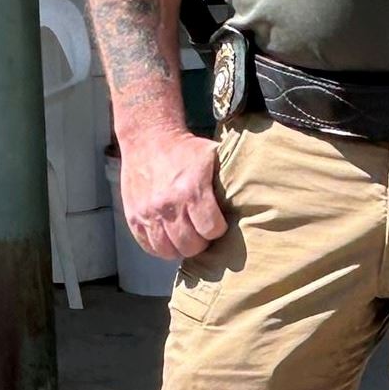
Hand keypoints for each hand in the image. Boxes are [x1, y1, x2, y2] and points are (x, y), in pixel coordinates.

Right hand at [119, 127, 227, 259]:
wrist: (148, 139)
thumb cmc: (186, 150)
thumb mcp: (213, 156)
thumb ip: (228, 179)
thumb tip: (254, 195)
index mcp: (192, 190)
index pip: (211, 229)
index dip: (218, 230)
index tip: (218, 224)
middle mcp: (168, 205)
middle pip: (190, 245)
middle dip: (201, 242)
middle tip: (203, 234)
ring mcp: (148, 213)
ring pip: (168, 251)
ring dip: (181, 248)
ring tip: (187, 237)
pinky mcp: (133, 216)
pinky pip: (149, 246)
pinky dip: (161, 247)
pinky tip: (170, 238)